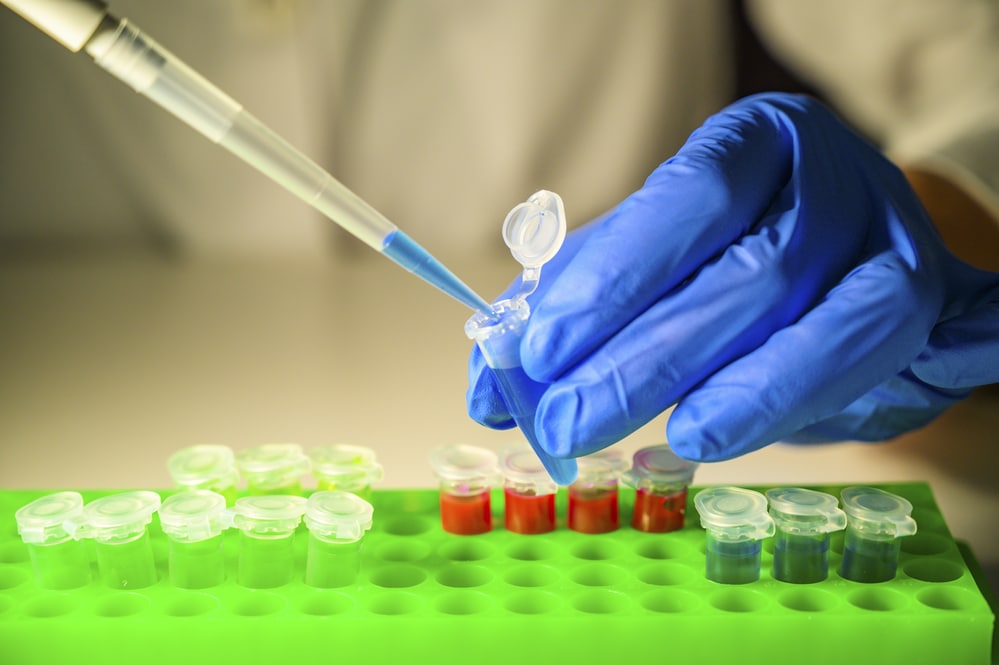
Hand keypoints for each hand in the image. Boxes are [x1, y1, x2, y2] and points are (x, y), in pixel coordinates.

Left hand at [467, 93, 998, 460]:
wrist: (859, 262)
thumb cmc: (736, 254)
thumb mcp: (652, 259)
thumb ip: (579, 305)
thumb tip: (493, 382)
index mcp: (753, 144)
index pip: (688, 198)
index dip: (612, 278)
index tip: (539, 351)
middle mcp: (828, 180)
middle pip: (744, 272)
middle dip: (641, 357)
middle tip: (563, 420)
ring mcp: (887, 239)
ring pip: (816, 320)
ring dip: (721, 392)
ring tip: (640, 440)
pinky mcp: (926, 301)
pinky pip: (861, 359)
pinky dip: (783, 402)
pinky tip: (708, 436)